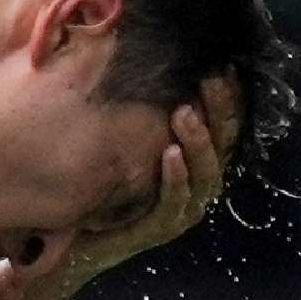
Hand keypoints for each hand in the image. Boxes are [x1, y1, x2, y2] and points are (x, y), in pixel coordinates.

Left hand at [42, 71, 243, 295]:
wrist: (71, 243)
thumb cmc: (98, 185)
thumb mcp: (122, 142)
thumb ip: (139, 112)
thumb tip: (141, 56)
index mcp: (193, 163)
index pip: (223, 128)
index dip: (229, 99)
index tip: (225, 65)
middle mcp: (194, 187)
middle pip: (223, 148)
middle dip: (220, 113)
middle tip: (211, 80)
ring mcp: (179, 212)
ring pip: (205, 177)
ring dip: (199, 143)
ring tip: (185, 114)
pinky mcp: (156, 230)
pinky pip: (174, 204)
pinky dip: (176, 179)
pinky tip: (171, 154)